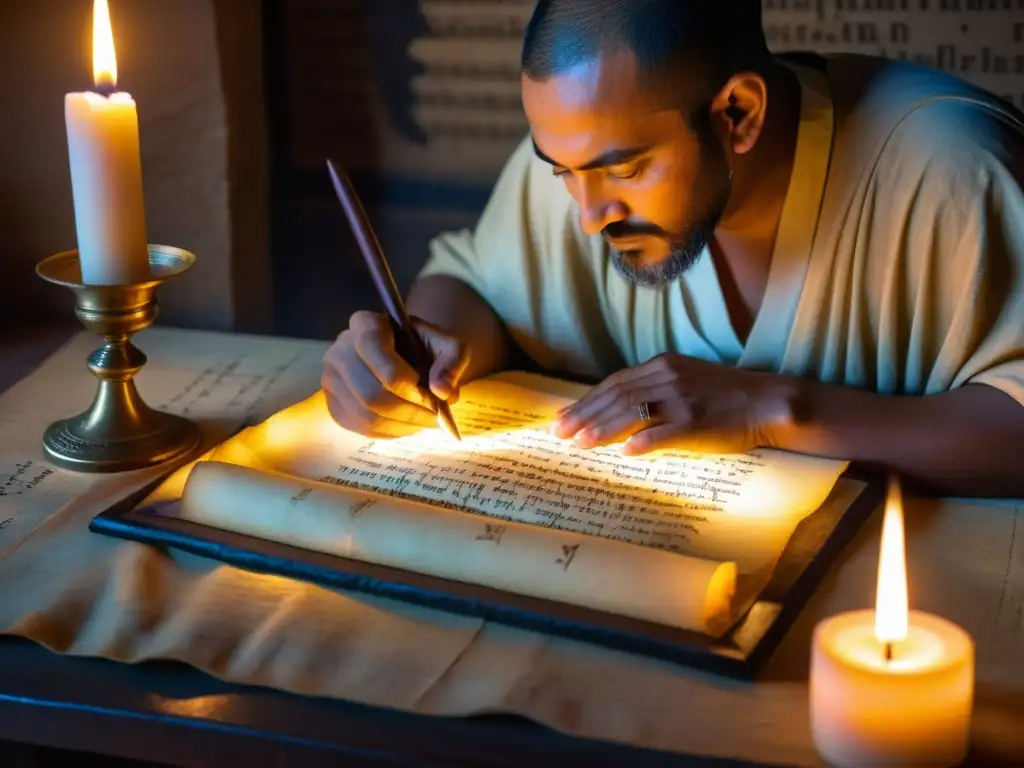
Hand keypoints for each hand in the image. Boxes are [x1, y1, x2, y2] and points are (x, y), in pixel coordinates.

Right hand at [322, 311, 468, 437]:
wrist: (409, 357)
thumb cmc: (427, 349)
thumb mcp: (450, 346)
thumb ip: (452, 362)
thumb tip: (443, 392)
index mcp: (365, 324)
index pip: (373, 349)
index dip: (404, 380)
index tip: (431, 395)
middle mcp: (340, 349)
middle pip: (370, 392)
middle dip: (408, 411)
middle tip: (435, 417)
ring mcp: (332, 379)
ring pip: (366, 415)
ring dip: (403, 425)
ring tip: (426, 422)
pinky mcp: (333, 404)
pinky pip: (360, 428)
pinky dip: (391, 433)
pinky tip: (409, 425)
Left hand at [550, 354, 795, 454]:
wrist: (767, 402)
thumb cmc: (724, 395)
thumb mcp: (685, 380)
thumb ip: (652, 389)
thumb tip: (616, 410)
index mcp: (662, 365)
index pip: (614, 383)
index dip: (586, 400)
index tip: (563, 416)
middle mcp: (668, 378)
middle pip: (615, 396)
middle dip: (584, 415)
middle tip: (559, 433)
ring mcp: (682, 399)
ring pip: (632, 412)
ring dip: (603, 428)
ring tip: (582, 443)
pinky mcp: (697, 422)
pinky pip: (663, 432)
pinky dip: (642, 441)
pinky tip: (625, 453)